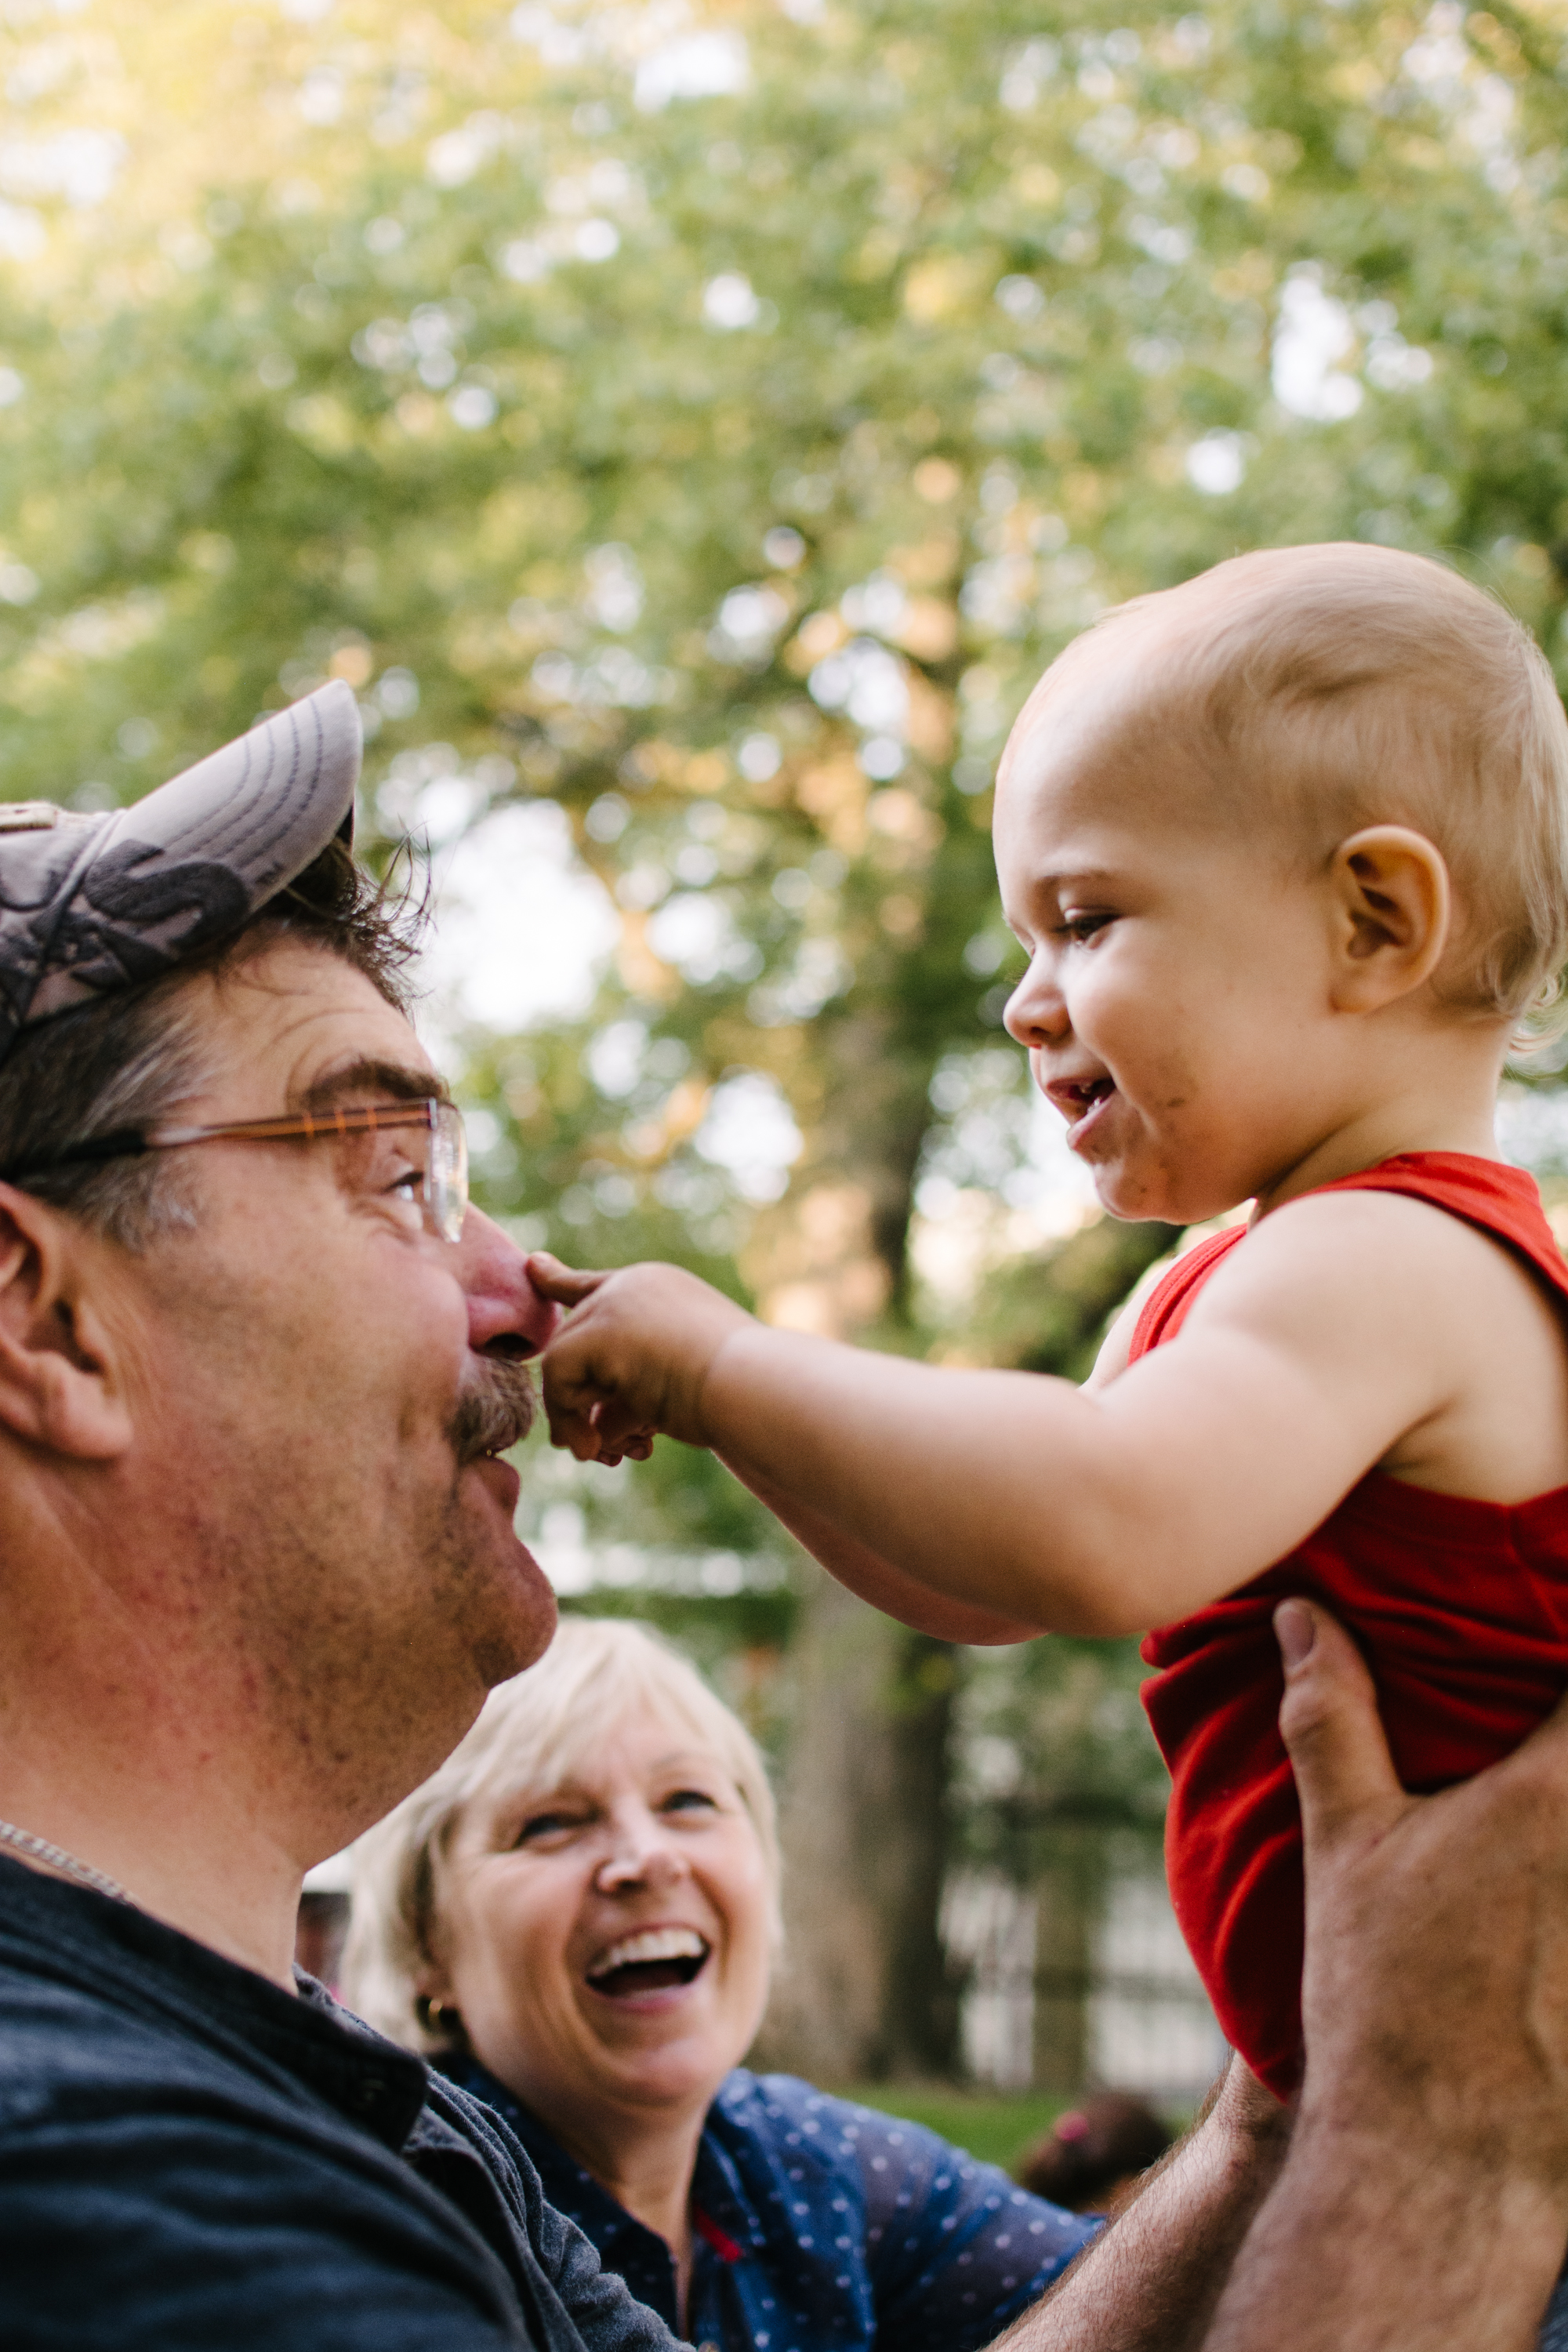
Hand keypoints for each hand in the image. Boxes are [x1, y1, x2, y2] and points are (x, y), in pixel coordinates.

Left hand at [530, 1253, 752, 1461]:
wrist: (758, 1386)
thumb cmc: (737, 1395)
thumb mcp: (678, 1385)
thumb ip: (631, 1392)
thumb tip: (583, 1434)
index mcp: (658, 1288)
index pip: (594, 1286)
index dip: (559, 1280)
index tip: (534, 1266)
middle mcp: (631, 1285)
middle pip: (572, 1339)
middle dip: (575, 1400)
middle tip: (587, 1451)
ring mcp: (614, 1303)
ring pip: (562, 1361)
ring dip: (574, 1417)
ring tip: (600, 1456)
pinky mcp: (600, 1330)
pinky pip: (559, 1379)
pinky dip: (570, 1419)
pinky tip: (599, 1449)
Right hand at [1279, 1594, 1567, 2198]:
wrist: (1445, 2168)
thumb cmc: (1387, 1998)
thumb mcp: (1345, 1843)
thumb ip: (1332, 1716)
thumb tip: (1304, 1614)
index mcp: (1560, 1794)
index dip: (1562, 1631)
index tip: (1545, 1622)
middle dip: (1564, 1734)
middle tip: (1535, 1712)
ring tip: (1537, 1830)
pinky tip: (1551, 1909)